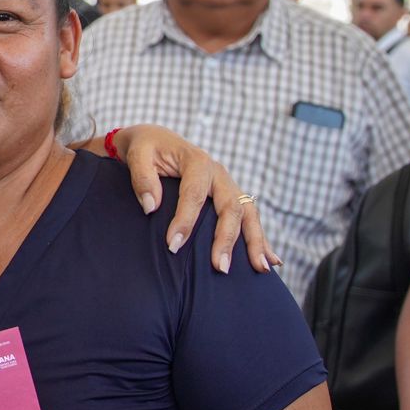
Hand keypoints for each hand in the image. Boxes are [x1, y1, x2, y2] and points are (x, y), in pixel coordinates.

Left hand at [113, 124, 280, 273]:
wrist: (157, 140)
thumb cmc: (146, 149)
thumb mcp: (137, 155)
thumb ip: (142, 178)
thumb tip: (151, 207)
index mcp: (197, 162)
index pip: (194, 194)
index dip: (185, 221)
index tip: (172, 245)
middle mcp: (219, 174)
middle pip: (230, 207)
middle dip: (226, 239)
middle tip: (219, 267)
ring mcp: (228, 186)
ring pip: (248, 214)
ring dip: (255, 242)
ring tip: (261, 269)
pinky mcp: (230, 196)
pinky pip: (249, 218)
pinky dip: (261, 239)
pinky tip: (271, 261)